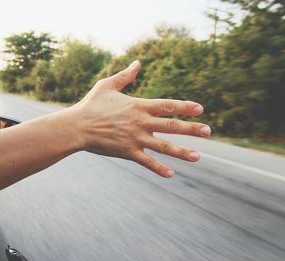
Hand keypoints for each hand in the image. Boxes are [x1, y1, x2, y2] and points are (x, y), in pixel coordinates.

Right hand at [73, 60, 210, 177]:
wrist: (77, 126)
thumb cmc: (91, 105)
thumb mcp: (107, 85)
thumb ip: (125, 75)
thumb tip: (138, 63)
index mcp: (138, 105)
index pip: (168, 105)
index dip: (185, 106)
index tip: (200, 109)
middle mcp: (141, 122)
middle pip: (171, 125)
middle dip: (191, 128)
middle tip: (208, 131)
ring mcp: (135, 138)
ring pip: (163, 146)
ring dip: (182, 151)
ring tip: (198, 156)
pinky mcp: (128, 152)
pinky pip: (147, 162)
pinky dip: (159, 168)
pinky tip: (171, 174)